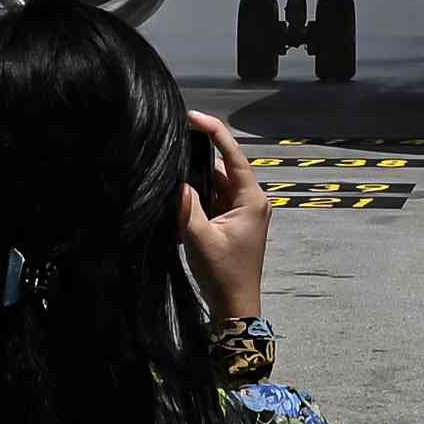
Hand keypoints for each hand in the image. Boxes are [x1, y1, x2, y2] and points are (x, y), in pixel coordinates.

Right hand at [181, 113, 272, 325]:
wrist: (235, 307)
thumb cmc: (223, 274)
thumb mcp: (199, 237)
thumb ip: (187, 205)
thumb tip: (178, 181)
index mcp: (251, 199)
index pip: (234, 155)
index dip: (214, 132)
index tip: (193, 116)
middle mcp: (252, 201)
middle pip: (223, 169)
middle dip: (198, 161)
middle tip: (171, 148)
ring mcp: (244, 212)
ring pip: (217, 185)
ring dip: (196, 183)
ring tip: (171, 175)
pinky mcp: (234, 223)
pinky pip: (215, 200)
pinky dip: (199, 199)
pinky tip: (179, 199)